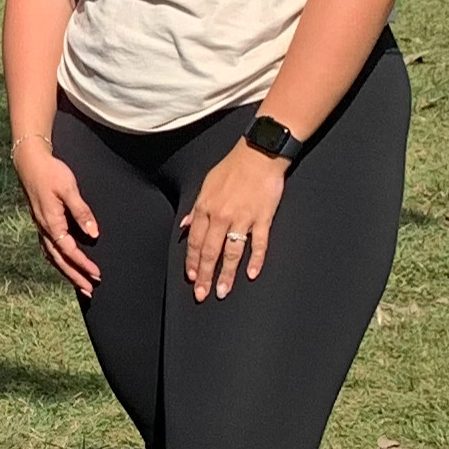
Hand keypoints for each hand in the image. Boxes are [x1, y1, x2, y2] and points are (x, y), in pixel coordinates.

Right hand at [12, 138, 101, 298]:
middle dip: (74, 276)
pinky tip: (63, 263)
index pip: (69, 251)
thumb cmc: (50, 173)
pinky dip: (57, 260)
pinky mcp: (41, 222)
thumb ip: (81, 212)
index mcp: (51, 223)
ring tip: (79, 284)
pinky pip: (49, 248)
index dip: (83, 264)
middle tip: (89, 290)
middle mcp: (44, 229)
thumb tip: (93, 233)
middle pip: (59, 260)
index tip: (97, 274)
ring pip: (52, 257)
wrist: (29, 162)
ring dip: (66, 272)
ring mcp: (40, 227)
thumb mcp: (69, 189)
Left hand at [181, 137, 288, 300]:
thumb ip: (196, 209)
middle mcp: (221, 216)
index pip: (195, 242)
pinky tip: (251, 274)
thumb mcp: (206, 185)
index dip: (192, 262)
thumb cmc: (233, 168)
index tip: (191, 278)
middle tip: (202, 294)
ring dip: (226, 274)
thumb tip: (185, 227)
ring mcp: (243, 218)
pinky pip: (259, 243)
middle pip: (210, 252)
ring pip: (232, 252)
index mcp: (205, 208)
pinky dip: (256, 260)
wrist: (259, 154)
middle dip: (205, 276)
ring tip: (223, 291)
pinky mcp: (263, 218)